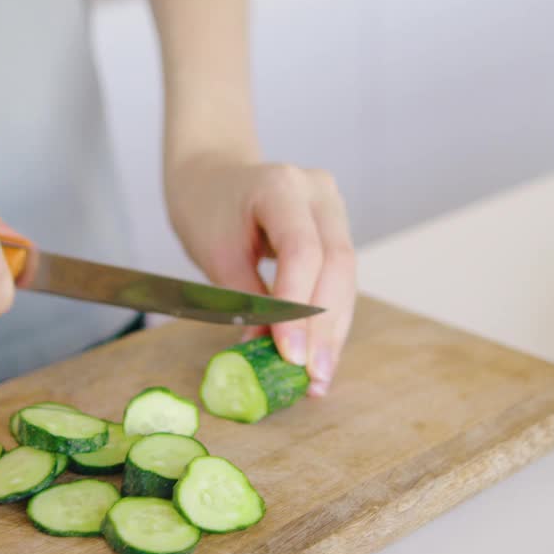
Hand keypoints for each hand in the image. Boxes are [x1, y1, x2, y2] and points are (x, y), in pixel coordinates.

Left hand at [165, 152, 356, 395]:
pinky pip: (340, 279)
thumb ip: (246, 300)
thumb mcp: (216, 254)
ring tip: (319, 378)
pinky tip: (321, 356)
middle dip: (325, 328)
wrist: (213, 175)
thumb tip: (269, 353)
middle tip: (313, 377)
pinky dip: (329, 319)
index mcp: (281, 185)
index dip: (298, 308)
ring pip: (346, 278)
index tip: (290, 355)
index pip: (303, 252)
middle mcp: (318, 192)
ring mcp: (333, 209)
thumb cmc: (207, 209)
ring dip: (333, 331)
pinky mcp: (337, 230)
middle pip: (336, 265)